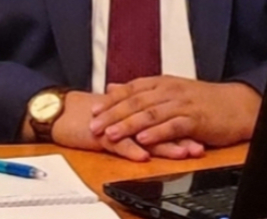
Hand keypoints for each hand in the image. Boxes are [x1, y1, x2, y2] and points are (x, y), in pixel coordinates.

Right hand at [45, 91, 204, 160]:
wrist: (63, 112)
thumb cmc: (93, 115)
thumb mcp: (122, 117)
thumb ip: (142, 119)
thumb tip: (165, 126)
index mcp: (136, 109)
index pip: (165, 117)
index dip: (184, 126)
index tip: (203, 134)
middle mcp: (129, 115)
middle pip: (159, 125)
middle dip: (181, 136)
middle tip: (199, 145)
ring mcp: (115, 124)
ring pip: (143, 134)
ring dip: (163, 144)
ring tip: (181, 152)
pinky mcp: (100, 134)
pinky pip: (117, 144)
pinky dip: (131, 149)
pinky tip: (143, 156)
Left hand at [88, 76, 260, 147]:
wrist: (236, 105)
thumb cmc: (203, 100)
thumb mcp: (169, 89)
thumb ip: (140, 90)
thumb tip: (113, 87)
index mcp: (162, 83)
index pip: (131, 89)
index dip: (111, 100)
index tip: (94, 110)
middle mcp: (170, 91)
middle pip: (136, 102)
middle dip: (113, 114)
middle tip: (95, 125)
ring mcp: (182, 104)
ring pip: (150, 114)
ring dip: (129, 124)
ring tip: (112, 134)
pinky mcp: (195, 119)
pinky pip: (172, 126)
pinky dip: (156, 133)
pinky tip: (143, 139)